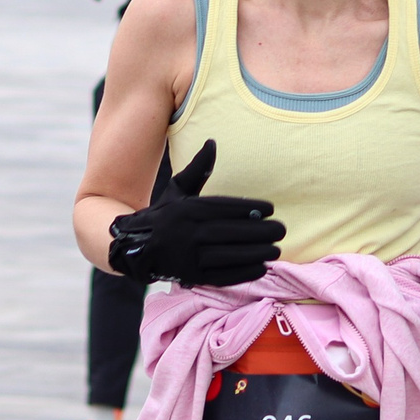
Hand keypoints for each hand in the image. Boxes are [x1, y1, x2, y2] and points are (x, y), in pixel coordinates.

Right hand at [106, 139, 284, 285]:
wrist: (137, 247)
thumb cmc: (166, 215)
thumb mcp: (178, 189)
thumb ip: (197, 169)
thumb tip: (212, 143)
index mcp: (187, 209)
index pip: (223, 208)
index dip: (249, 209)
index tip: (270, 209)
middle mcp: (187, 233)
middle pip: (229, 232)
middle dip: (259, 232)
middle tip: (281, 230)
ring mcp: (189, 257)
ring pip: (228, 255)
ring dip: (255, 253)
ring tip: (276, 250)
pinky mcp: (191, 276)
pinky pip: (221, 276)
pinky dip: (242, 273)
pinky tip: (261, 268)